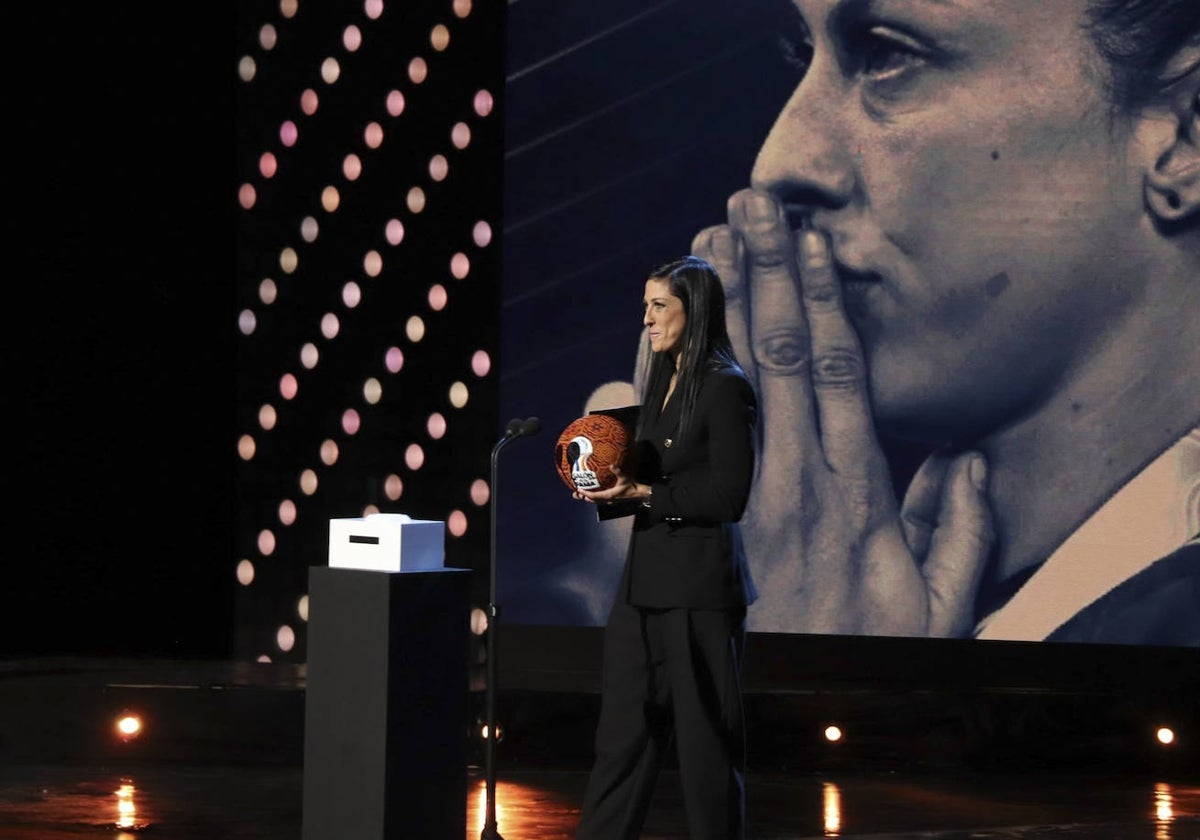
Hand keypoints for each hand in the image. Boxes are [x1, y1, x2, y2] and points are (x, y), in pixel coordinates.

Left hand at [573, 465, 647, 505]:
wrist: (639, 493)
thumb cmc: (632, 486)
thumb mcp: (625, 478)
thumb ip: (618, 471)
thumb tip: (611, 465)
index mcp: (609, 495)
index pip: (594, 496)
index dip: (585, 494)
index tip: (578, 490)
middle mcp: (608, 500)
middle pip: (592, 500)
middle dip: (583, 498)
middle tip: (574, 495)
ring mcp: (610, 501)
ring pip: (596, 501)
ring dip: (588, 498)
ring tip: (580, 495)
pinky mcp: (612, 500)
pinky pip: (600, 500)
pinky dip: (594, 497)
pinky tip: (592, 493)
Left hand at [691, 188, 993, 636]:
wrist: (775, 702)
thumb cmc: (859, 648)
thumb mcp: (940, 606)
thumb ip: (960, 531)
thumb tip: (970, 460)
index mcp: (852, 490)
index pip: (836, 369)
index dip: (823, 297)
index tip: (813, 239)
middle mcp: (787, 480)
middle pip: (775, 356)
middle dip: (763, 273)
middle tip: (749, 204)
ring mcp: (730, 496)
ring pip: (715, 383)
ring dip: (710, 309)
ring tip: (702, 243)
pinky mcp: (685, 517)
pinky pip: (663, 436)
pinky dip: (656, 377)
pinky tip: (652, 328)